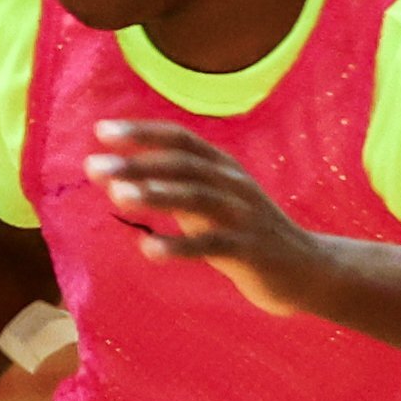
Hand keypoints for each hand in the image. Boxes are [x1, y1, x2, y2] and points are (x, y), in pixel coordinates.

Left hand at [85, 121, 319, 315]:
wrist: (306, 268)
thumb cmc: (244, 233)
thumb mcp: (211, 202)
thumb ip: (175, 188)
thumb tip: (121, 177)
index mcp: (222, 167)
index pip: (179, 139)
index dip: (142, 132)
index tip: (101, 131)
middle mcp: (232, 184)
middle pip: (182, 165)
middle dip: (137, 162)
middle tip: (94, 166)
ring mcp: (242, 215)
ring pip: (196, 198)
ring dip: (156, 195)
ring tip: (117, 196)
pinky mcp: (248, 250)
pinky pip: (211, 245)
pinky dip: (179, 246)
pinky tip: (148, 249)